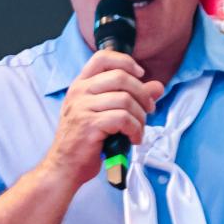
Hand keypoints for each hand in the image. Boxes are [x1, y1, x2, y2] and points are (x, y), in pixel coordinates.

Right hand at [44, 49, 163, 187]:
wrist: (65, 166)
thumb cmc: (85, 141)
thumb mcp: (105, 113)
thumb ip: (130, 96)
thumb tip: (157, 87)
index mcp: (81, 85)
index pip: (103, 57)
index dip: (126, 62)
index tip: (140, 75)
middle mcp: (79, 92)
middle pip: (120, 77)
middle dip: (142, 94)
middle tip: (148, 110)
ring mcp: (83, 107)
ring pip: (125, 99)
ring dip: (140, 117)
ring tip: (138, 130)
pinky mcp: (90, 124)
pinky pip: (123, 118)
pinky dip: (135, 129)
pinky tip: (133, 139)